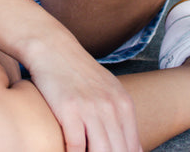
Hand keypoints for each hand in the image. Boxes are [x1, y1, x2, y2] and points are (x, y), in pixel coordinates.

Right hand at [24, 31, 142, 151]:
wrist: (53, 47)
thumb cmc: (80, 73)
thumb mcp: (109, 92)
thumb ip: (123, 120)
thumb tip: (136, 150)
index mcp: (124, 105)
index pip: (133, 149)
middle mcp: (111, 107)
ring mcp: (90, 108)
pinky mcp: (69, 109)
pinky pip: (76, 147)